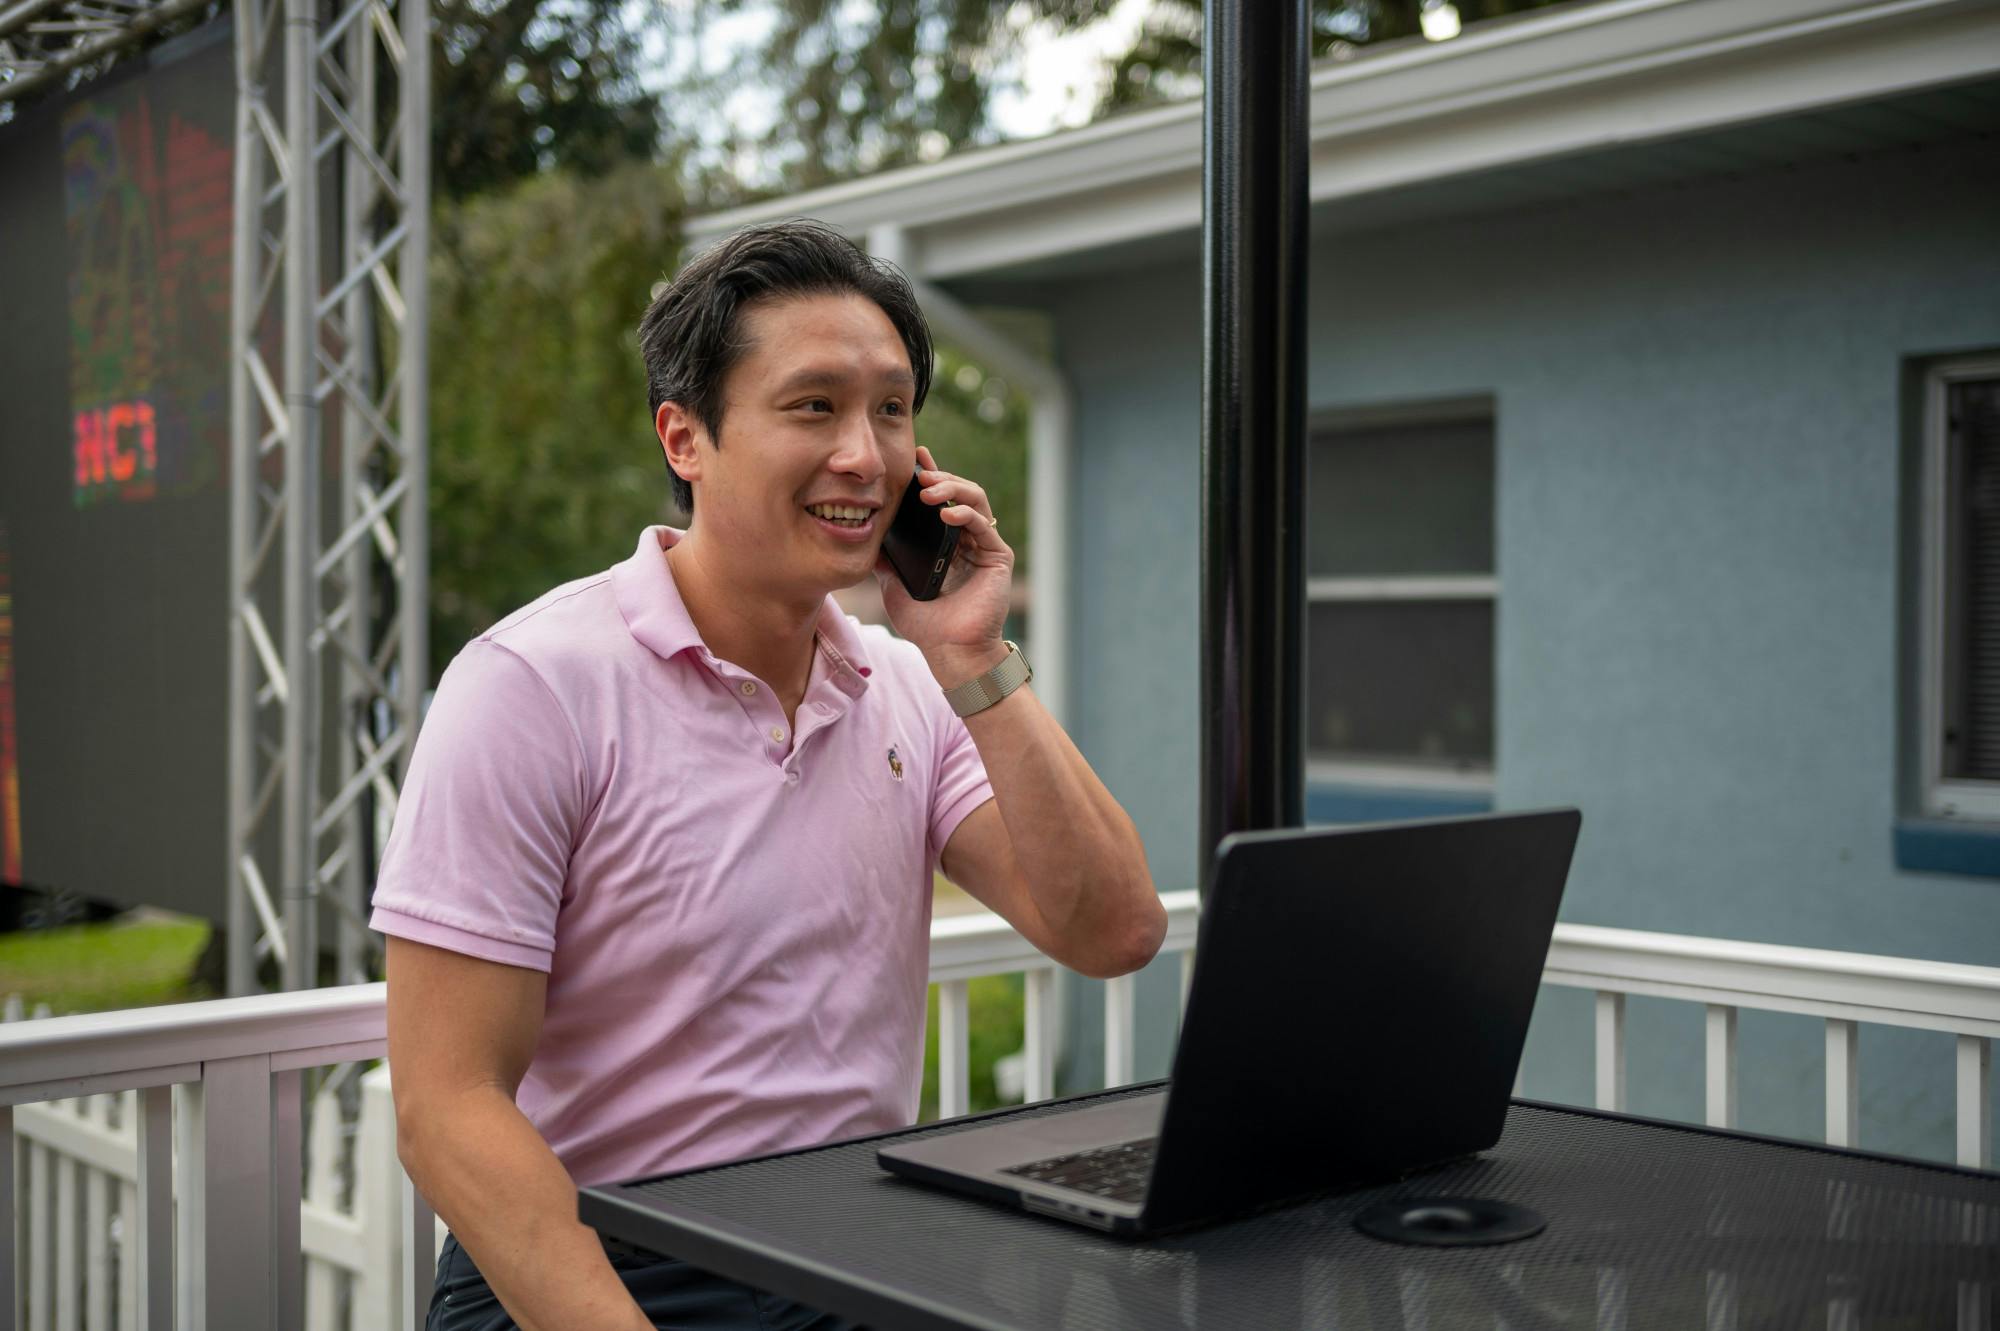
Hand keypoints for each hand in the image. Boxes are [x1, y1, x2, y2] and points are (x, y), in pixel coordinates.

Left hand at [877, 445, 1014, 684]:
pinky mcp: (998, 558)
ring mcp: (984, 547)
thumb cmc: (926, 625)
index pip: (940, 500)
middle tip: (920, 473)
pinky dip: (966, 514)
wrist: (950, 653)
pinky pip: (985, 525)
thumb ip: (885, 561)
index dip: (931, 474)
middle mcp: (967, 540)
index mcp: (945, 543)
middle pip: (960, 493)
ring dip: (953, 489)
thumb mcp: (893, 586)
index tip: (916, 457)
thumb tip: (864, 535)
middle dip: (941, 477)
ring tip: (930, 491)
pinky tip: (947, 514)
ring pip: (976, 500)